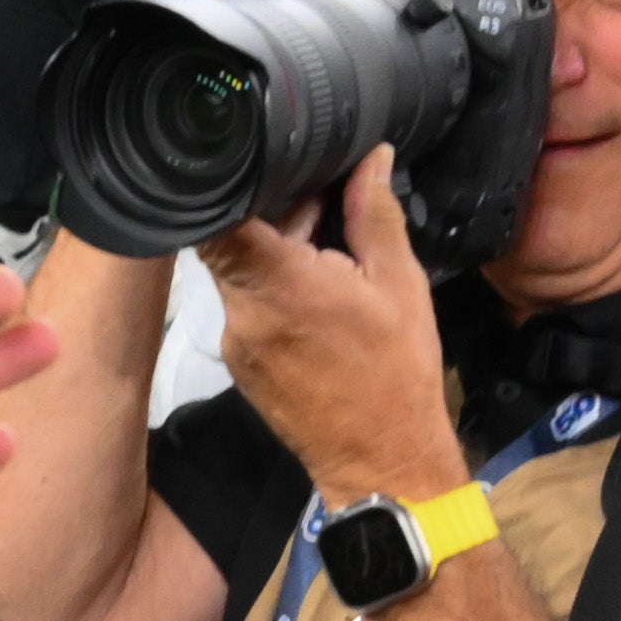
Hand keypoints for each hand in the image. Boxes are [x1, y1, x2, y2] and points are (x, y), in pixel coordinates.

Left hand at [204, 143, 464, 501]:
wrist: (381, 461)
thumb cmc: (397, 372)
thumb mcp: (400, 283)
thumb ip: (375, 215)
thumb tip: (370, 160)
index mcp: (282, 285)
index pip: (220, 220)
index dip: (229, 187)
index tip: (252, 166)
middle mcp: (244, 312)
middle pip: (228, 240)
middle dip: (268, 216)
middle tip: (316, 208)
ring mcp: (235, 342)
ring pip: (235, 273)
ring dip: (272, 254)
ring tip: (324, 254)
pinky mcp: (238, 362)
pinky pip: (244, 306)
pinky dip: (271, 290)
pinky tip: (314, 296)